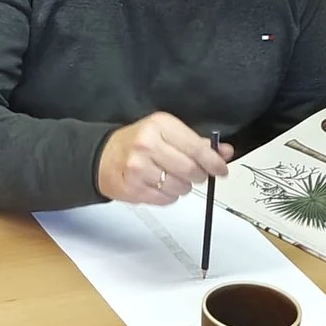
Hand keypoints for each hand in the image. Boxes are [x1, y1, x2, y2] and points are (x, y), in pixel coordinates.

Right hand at [97, 113, 232, 205]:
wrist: (101, 157)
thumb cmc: (136, 143)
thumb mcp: (166, 132)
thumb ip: (196, 143)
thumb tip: (224, 153)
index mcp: (158, 126)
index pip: (196, 148)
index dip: (213, 162)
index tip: (221, 169)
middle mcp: (147, 145)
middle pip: (191, 170)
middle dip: (199, 175)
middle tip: (196, 174)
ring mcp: (138, 169)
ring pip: (181, 188)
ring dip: (183, 187)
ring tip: (171, 178)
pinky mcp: (133, 189)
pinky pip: (167, 200)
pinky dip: (169, 196)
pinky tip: (160, 185)